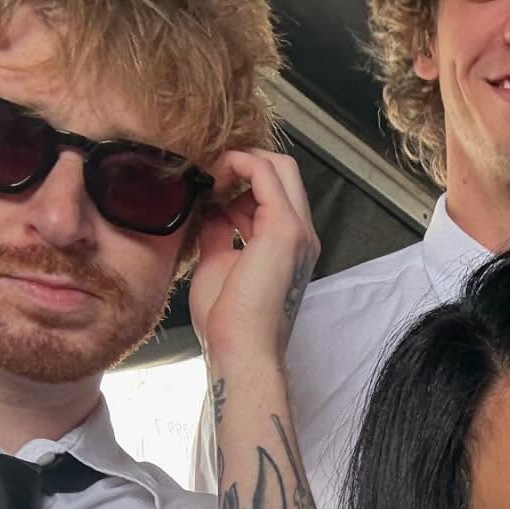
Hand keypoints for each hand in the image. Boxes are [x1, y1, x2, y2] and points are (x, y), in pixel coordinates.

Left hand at [189, 146, 319, 369]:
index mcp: (287, 247)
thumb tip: (212, 210)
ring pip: (279, 165)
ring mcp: (297, 230)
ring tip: (209, 176)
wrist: (240, 347)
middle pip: (284, 171)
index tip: (209, 186)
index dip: (241, 180)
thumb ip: (220, 233)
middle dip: (245, 161)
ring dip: (240, 161)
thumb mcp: (218, 263)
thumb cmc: (228, 321)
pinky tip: (214, 176)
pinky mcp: (285, 228)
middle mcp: (300, 236)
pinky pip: (264, 173)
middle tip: (212, 171)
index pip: (273, 193)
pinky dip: (238, 163)